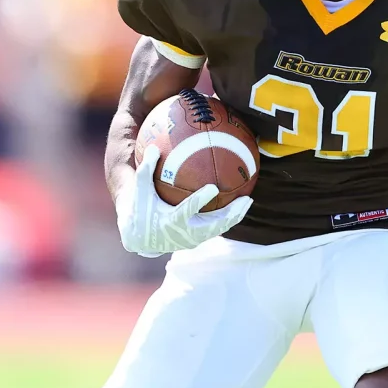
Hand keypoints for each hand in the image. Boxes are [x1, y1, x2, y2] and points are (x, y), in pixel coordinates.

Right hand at [114, 144, 252, 256]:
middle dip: (230, 214)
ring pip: (218, 229)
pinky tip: (238, 204)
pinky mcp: (197, 240)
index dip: (200, 200)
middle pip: (213, 226)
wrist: (140, 239)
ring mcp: (193, 239)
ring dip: (234, 216)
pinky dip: (228, 218)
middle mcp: (184, 234)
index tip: (213, 187)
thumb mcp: (140, 190)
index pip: (187, 210)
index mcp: (170, 222)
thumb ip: (146, 170)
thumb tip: (153, 146)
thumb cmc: (140, 210)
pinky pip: (216, 228)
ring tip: (248, 200)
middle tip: (245, 199)